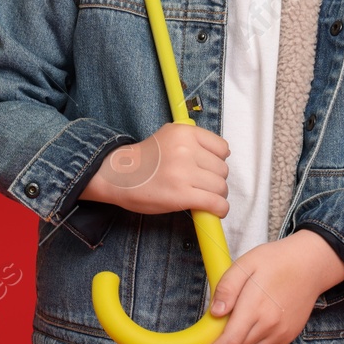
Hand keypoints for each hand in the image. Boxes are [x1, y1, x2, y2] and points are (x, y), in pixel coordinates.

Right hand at [81, 120, 228, 216]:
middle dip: (215, 179)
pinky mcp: (181, 195)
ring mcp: (183, 173)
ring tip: (201, 196)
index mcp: (184, 133)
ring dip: (216, 195)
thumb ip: (193, 141)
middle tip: (200, 184)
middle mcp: (185, 150)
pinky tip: (212, 210)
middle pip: (222, 169)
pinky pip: (215, 204)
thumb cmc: (145, 160)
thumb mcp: (168, 137)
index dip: (217, 160)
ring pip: (221, 187)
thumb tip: (224, 153)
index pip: (222, 148)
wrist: (118, 176)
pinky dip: (219, 209)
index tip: (207, 167)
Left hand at [195, 230, 343, 343]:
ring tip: (232, 327)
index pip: (230, 341)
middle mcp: (270, 326)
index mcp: (255, 307)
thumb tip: (214, 312)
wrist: (309, 265)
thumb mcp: (245, 264)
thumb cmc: (275, 261)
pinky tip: (248, 330)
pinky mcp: (289, 336)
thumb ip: (227, 288)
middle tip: (214, 331)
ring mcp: (281, 333)